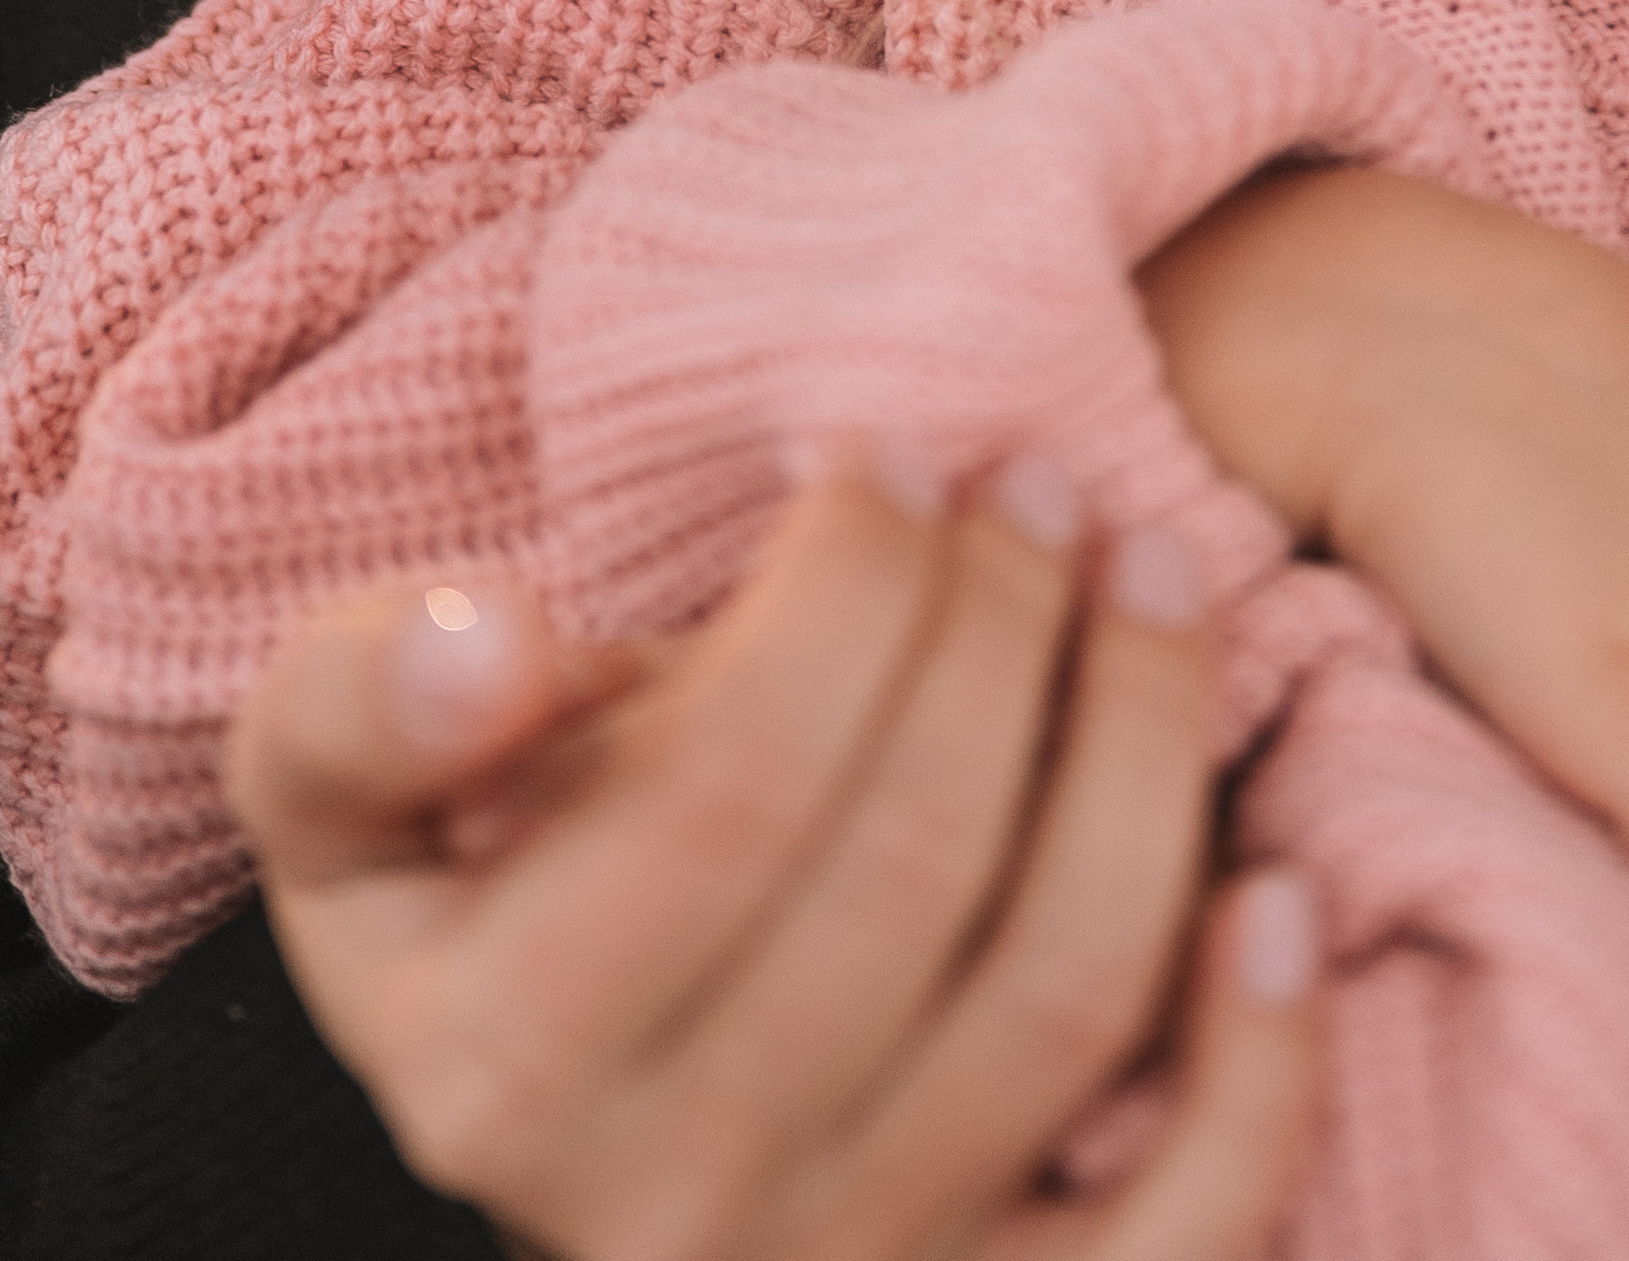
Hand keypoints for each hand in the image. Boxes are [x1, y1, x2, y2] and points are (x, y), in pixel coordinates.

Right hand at [224, 452, 1320, 1260]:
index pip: (731, 788)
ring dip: (1146, 759)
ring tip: (1158, 576)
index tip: (893, 448)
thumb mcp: (339, 779)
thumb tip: (505, 641)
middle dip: (1005, 626)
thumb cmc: (463, 880)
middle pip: (914, 870)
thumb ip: (370, 692)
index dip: (844, 593)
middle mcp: (666, 1210)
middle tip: (1044, 475)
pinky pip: (1182, 1239)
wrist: (530, 1113)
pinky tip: (1289, 893)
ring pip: (1059, 1007)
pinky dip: (1260, 1073)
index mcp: (500, 1066)